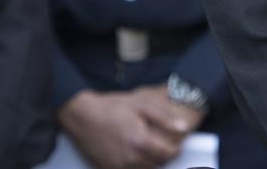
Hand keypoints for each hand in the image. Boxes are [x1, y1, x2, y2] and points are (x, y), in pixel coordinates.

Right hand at [58, 85, 194, 168]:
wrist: (82, 115)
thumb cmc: (111, 107)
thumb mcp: (140, 104)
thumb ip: (164, 117)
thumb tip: (183, 127)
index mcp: (140, 141)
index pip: (167, 154)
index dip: (176, 149)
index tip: (177, 143)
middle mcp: (130, 158)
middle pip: (157, 164)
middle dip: (164, 156)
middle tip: (163, 144)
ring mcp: (118, 165)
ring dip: (151, 162)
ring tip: (149, 147)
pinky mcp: (109, 168)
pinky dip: (137, 165)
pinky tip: (135, 152)